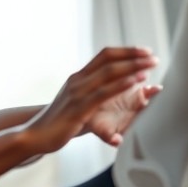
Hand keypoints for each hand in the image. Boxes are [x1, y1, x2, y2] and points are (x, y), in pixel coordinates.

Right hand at [25, 47, 157, 153]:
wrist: (34, 135)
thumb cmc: (56, 123)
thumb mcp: (73, 103)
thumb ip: (88, 95)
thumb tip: (104, 93)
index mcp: (77, 78)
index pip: (103, 55)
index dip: (125, 51)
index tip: (143, 51)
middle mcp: (77, 81)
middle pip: (108, 59)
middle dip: (133, 56)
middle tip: (153, 56)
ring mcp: (77, 93)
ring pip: (109, 72)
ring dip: (133, 66)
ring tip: (151, 65)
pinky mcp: (79, 108)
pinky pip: (104, 92)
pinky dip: (123, 84)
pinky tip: (137, 82)